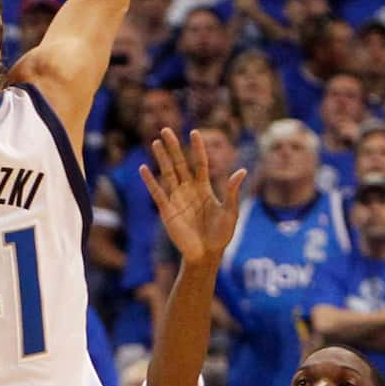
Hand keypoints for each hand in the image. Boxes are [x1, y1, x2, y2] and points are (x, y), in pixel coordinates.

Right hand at [141, 128, 244, 263]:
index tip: (194, 132)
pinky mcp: (167, 211)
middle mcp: (189, 190)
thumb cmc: (220, 236)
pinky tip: (144, 168)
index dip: (197, 148)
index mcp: (204, 189)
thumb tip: (241, 171)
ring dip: (161, 158)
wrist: (206, 256)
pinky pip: (157, 193)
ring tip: (155, 142)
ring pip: (167, 174)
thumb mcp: (230, 212)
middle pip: (179, 164)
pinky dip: (150, 181)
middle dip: (173, 147)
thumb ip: (233, 192)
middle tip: (165, 129)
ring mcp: (177, 199)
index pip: (199, 163)